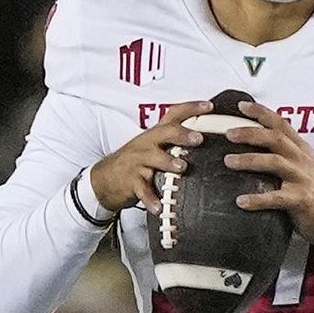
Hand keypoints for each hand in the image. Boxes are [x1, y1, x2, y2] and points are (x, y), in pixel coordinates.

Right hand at [90, 100, 209, 213]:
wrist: (104, 179)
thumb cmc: (135, 161)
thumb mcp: (152, 146)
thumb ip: (174, 141)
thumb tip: (206, 137)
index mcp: (155, 134)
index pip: (174, 114)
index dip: (191, 108)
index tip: (209, 106)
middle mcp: (147, 144)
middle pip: (165, 133)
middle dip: (182, 134)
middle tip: (199, 139)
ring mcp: (138, 162)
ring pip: (154, 159)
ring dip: (168, 162)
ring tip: (181, 168)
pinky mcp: (131, 181)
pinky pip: (142, 190)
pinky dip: (151, 198)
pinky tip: (159, 206)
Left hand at [224, 100, 313, 247]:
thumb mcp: (304, 163)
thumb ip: (286, 150)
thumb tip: (258, 138)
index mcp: (301, 149)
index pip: (281, 124)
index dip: (261, 112)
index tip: (241, 106)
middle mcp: (301, 159)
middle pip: (275, 138)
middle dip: (250, 133)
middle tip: (229, 134)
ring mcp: (302, 178)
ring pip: (274, 162)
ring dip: (249, 160)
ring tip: (228, 161)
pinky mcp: (302, 199)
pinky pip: (276, 197)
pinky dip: (257, 199)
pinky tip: (242, 201)